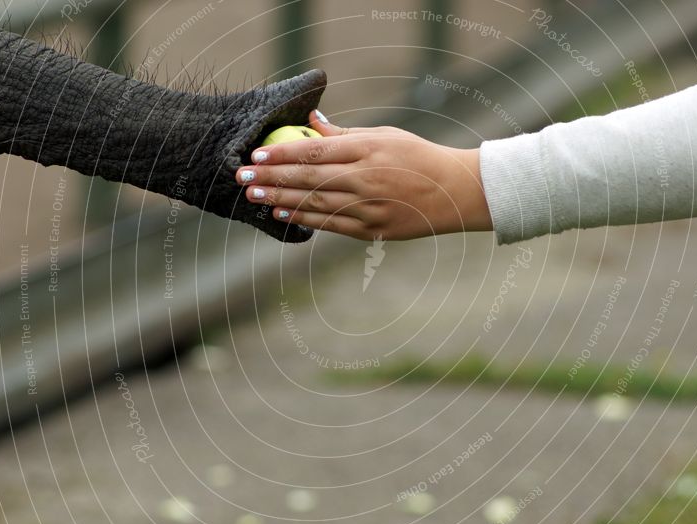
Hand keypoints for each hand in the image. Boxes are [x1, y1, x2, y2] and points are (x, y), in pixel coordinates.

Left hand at [236, 111, 492, 239]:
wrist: (454, 192)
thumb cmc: (417, 157)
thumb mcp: (384, 135)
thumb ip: (344, 132)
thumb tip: (310, 120)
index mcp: (368, 150)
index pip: (315, 151)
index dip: (281, 154)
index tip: (255, 155)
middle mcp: (365, 179)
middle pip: (308, 178)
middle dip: (271, 178)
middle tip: (242, 178)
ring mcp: (368, 207)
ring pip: (314, 203)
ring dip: (280, 199)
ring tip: (254, 196)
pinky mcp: (372, 229)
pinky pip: (330, 224)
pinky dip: (304, 218)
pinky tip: (283, 212)